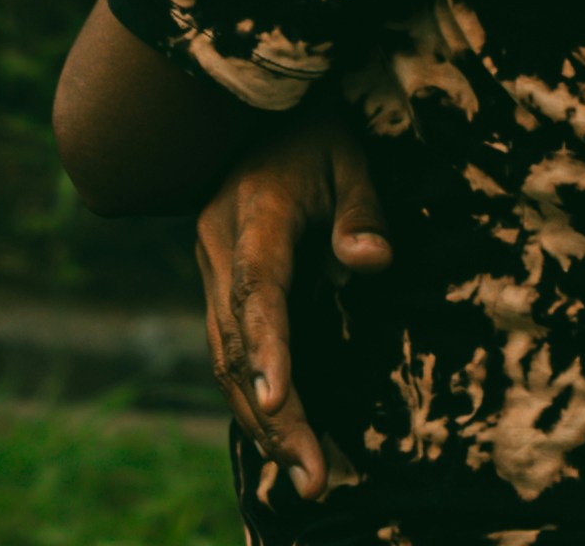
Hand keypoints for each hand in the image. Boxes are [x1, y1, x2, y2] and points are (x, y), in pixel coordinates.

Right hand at [194, 108, 392, 500]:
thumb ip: (361, 206)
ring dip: (264, 423)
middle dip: (274, 416)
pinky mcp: (219, 289)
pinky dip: (255, 403)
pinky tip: (288, 444)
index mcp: (254, 211)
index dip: (266, 346)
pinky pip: (231, 354)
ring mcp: (212, 271)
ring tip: (310, 479)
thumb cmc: (313, 131)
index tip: (279, 401)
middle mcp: (220, 247)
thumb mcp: (347, 152)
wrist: (248, 105)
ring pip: (227, 360)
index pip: (257, 285)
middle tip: (315, 479)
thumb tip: (372, 261)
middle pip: (237, 343)